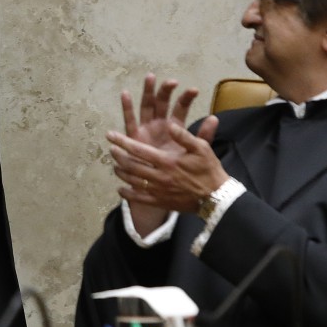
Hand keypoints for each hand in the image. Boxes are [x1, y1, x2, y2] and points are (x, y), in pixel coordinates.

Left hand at [108, 74, 217, 231]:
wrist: (216, 197)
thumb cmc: (209, 170)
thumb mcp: (201, 148)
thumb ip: (184, 136)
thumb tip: (170, 124)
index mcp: (166, 161)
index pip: (138, 150)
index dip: (122, 142)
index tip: (110, 135)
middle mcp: (159, 176)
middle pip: (131, 165)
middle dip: (118, 156)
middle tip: (111, 150)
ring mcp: (158, 190)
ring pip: (132, 181)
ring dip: (121, 173)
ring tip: (116, 166)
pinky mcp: (160, 202)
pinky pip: (139, 198)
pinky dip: (127, 194)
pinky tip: (121, 189)